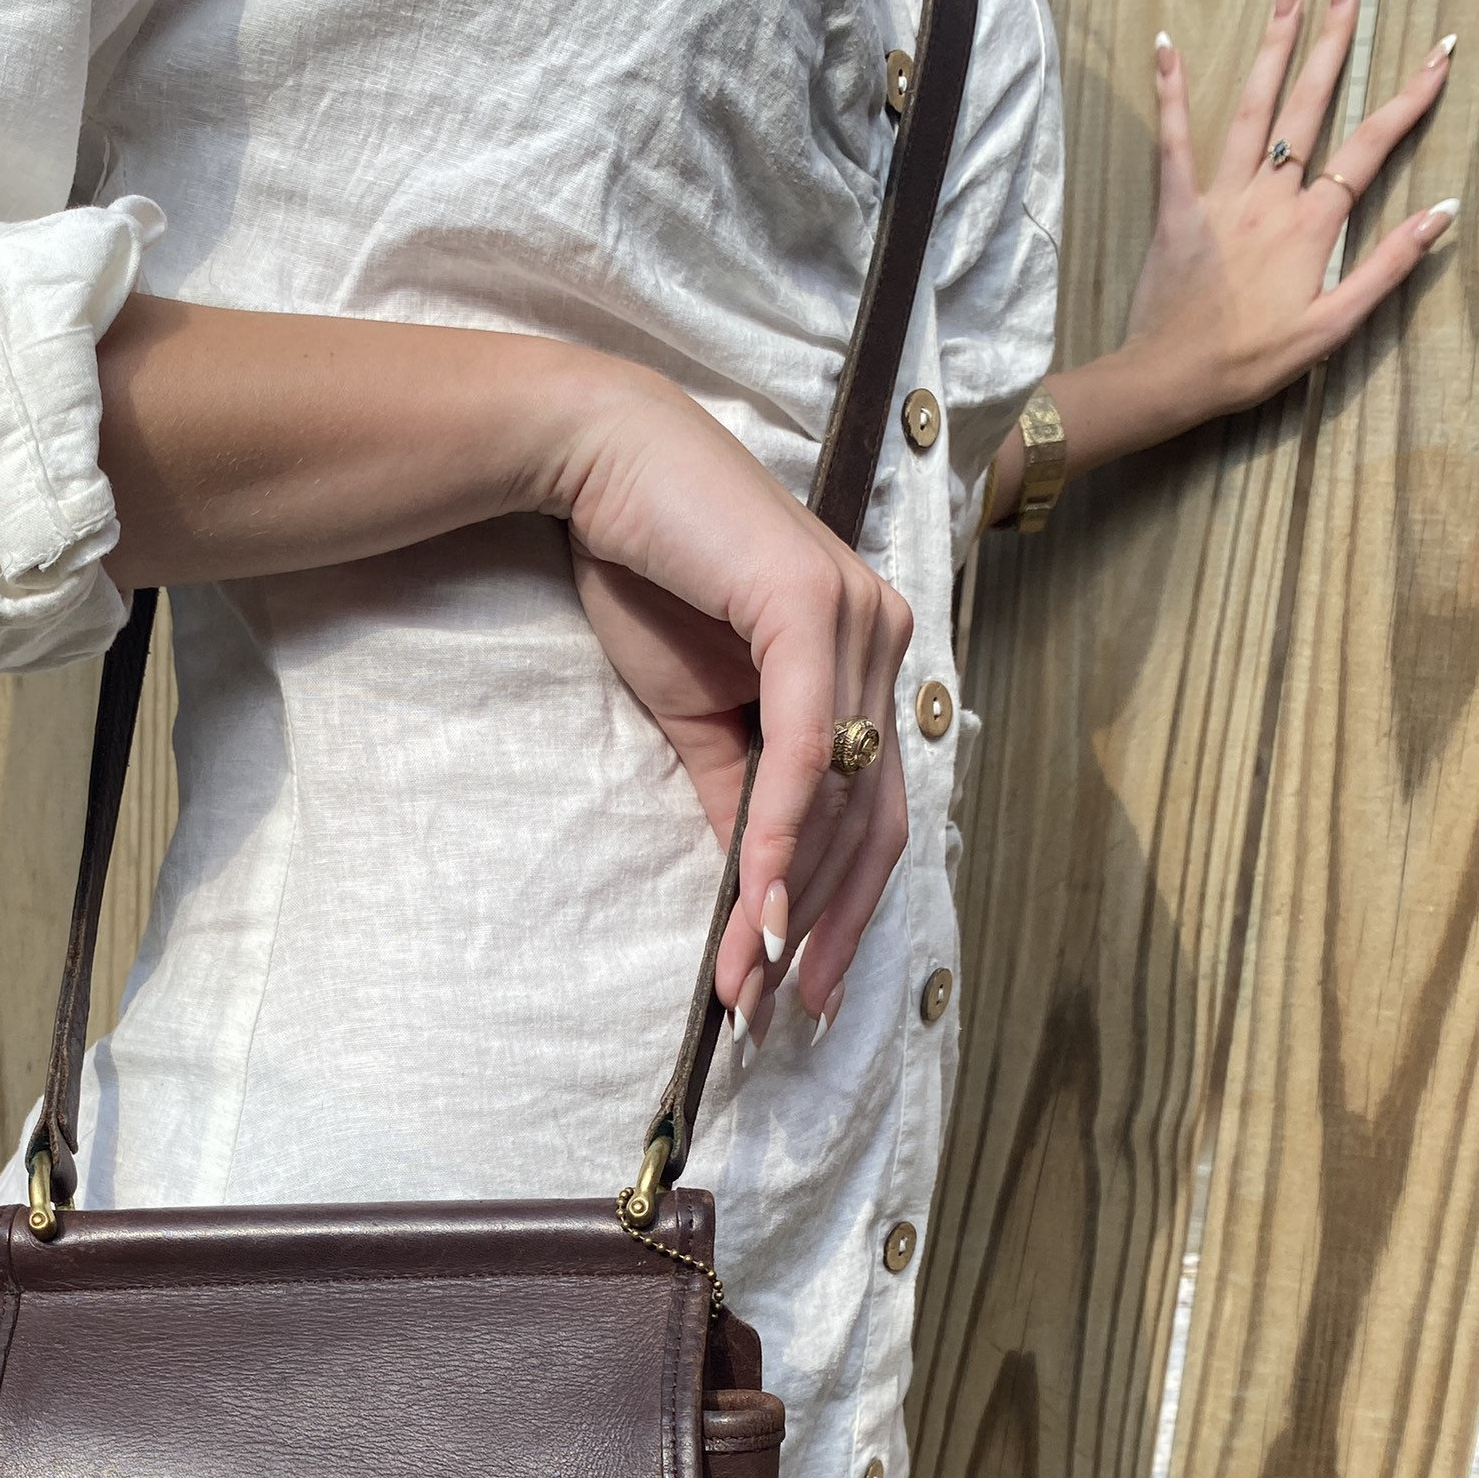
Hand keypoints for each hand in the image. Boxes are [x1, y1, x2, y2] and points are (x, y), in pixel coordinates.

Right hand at [552, 372, 912, 1028]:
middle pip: (873, 818)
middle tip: (776, 1011)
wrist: (594, 466)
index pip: (874, 809)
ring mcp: (860, 619)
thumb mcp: (697, 715)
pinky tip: (756, 901)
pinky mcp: (813, 608)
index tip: (799, 988)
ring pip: (843, 796)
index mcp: (867, 661)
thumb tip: (754, 892)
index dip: (840, 907)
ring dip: (791, 899)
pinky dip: (782, 834)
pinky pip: (809, 749)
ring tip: (746, 978)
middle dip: (822, 925)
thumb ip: (739, 796)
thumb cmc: (645, 572)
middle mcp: (884, 638)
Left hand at [1125, 0, 1457, 422]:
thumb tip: (1441, 213)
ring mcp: (1221, 197)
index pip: (1371, 146)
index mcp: (1311, 225)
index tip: (1439, 53)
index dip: (1410, 98)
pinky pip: (1173, 141)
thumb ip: (1387, 267)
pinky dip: (1170, 92)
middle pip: (1310, 102)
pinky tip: (1166, 44)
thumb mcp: (1333, 327)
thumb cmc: (1250, 363)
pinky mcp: (1175, 208)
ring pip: (1253, 106)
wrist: (1169, 380)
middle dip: (1334, 36)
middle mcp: (1269, 197)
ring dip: (1274, 43)